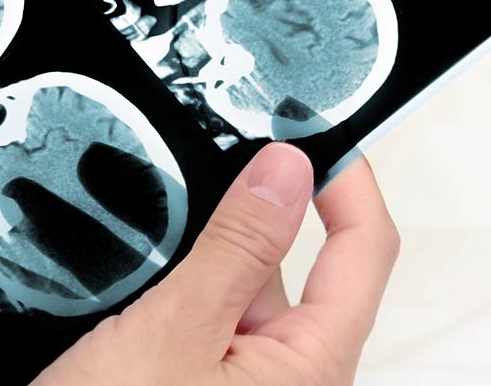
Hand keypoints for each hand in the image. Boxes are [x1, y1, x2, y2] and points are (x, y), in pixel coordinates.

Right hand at [35, 143, 398, 385]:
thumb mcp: (174, 334)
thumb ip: (238, 248)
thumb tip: (288, 168)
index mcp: (316, 366)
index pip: (365, 249)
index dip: (349, 181)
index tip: (312, 129)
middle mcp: (292, 382)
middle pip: (295, 270)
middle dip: (246, 220)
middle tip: (198, 165)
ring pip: (236, 297)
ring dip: (196, 261)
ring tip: (144, 237)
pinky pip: (201, 329)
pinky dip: (173, 296)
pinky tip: (124, 286)